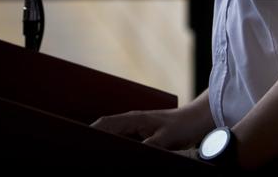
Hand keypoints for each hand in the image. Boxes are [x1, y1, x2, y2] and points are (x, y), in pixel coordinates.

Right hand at [90, 107, 207, 149]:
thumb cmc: (182, 126)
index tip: (80, 141)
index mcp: (134, 119)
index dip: (91, 132)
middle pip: (107, 130)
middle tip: (86, 153)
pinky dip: (119, 148)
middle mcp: (132, 122)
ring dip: (107, 144)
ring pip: (116, 137)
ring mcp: (137, 128)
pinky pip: (126, 142)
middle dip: (95, 140)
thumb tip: (132, 156)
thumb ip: (148, 147)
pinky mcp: (144, 134)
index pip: (106, 124)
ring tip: (97, 157)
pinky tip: (118, 158)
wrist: (197, 120)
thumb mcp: (165, 139)